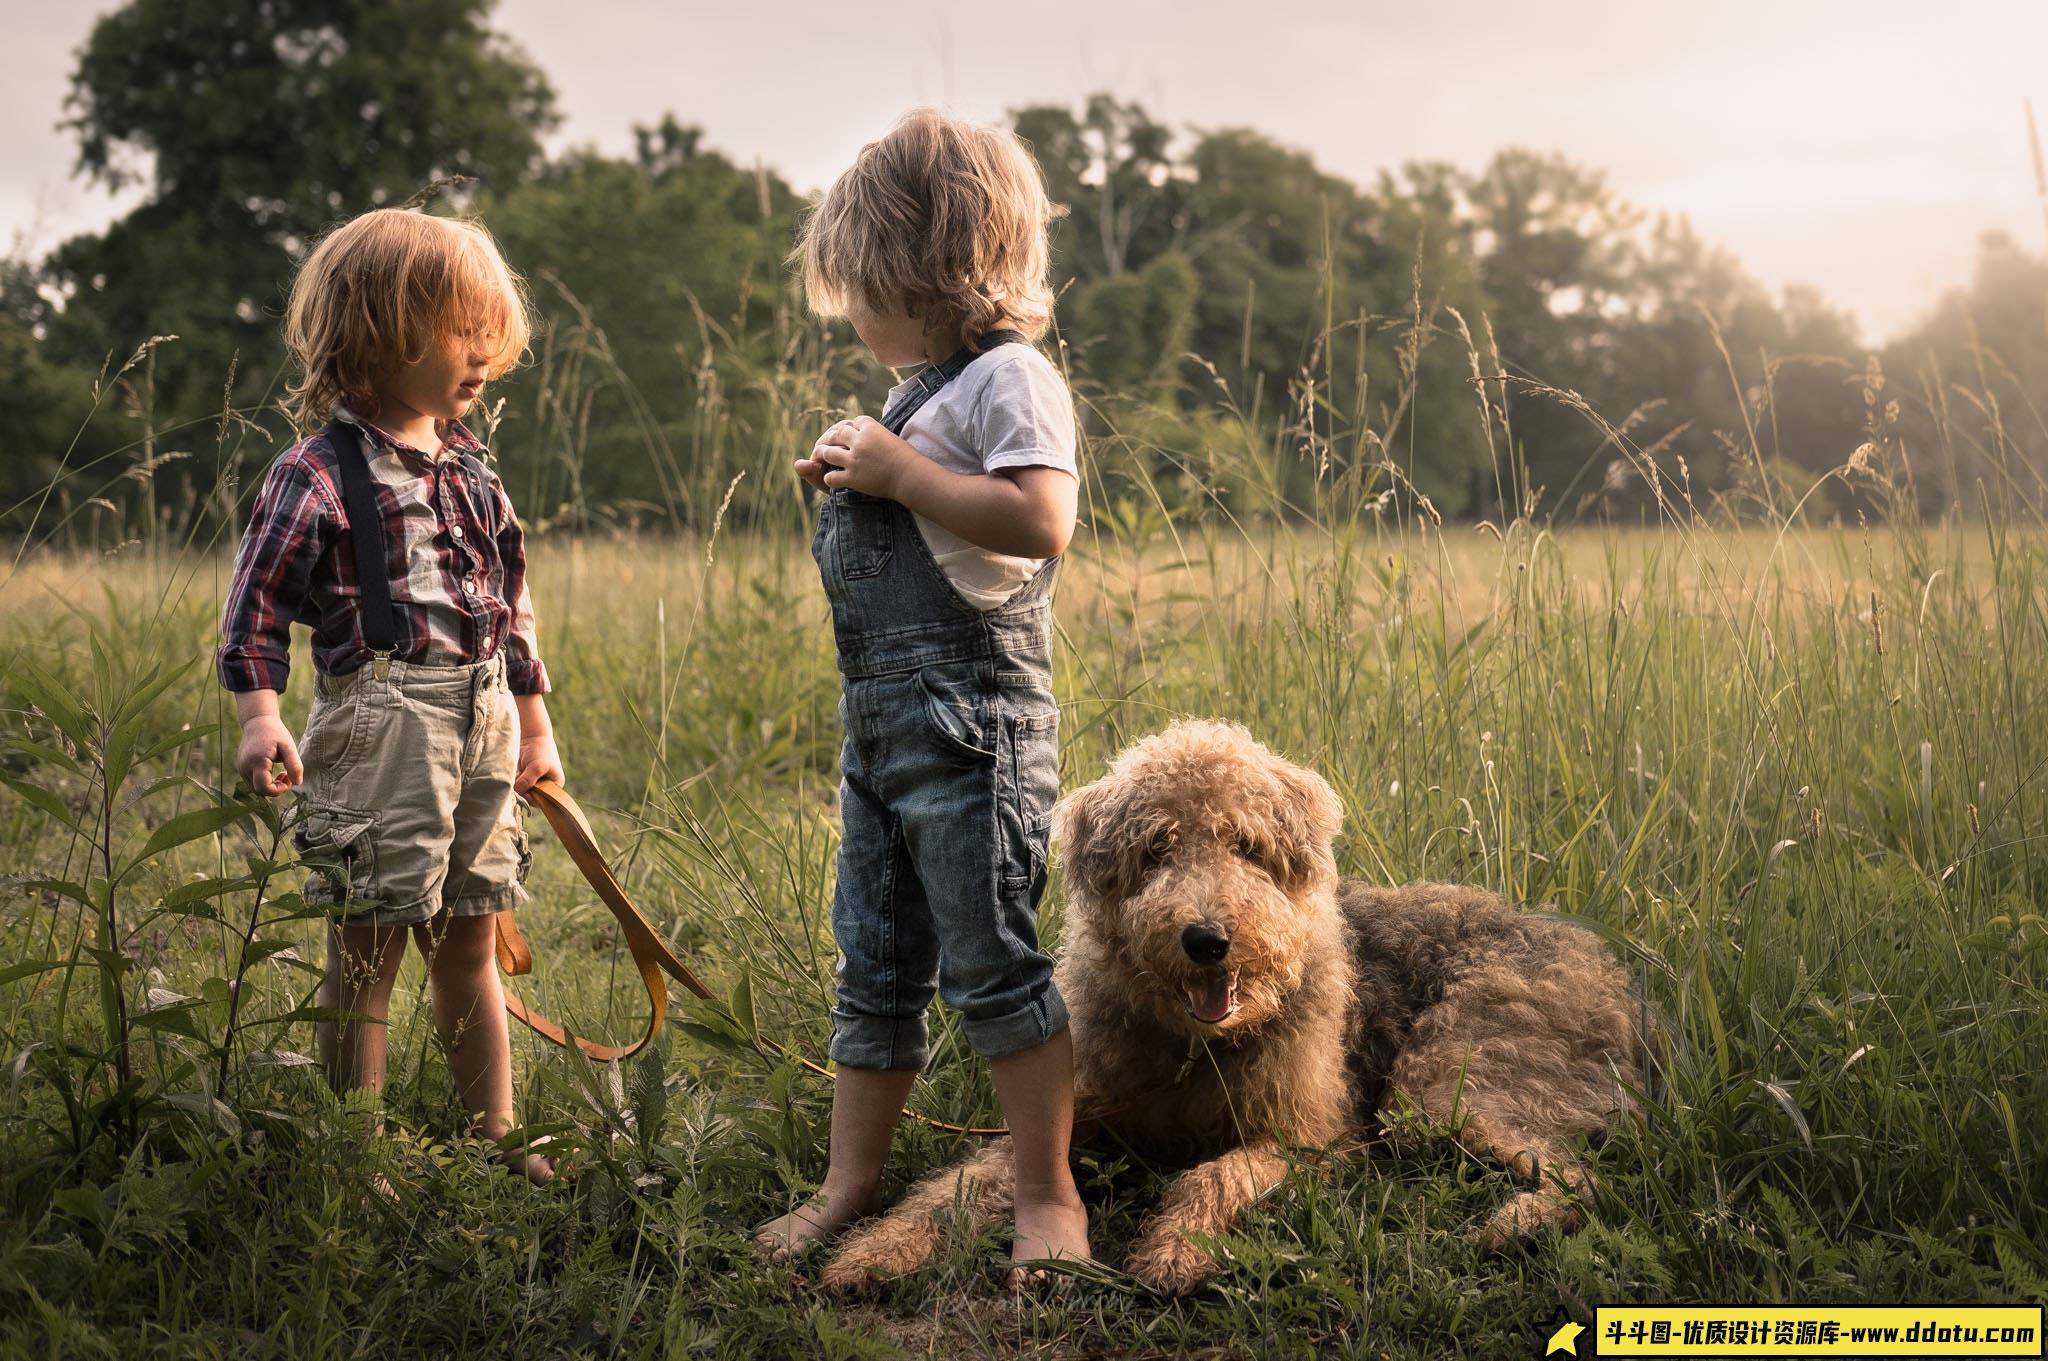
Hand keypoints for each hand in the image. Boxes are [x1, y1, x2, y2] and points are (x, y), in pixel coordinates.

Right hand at [236, 716, 302, 796]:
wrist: (257, 722)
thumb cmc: (275, 733)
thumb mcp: (289, 747)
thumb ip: (294, 765)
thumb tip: (297, 783)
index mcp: (257, 761)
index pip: (263, 788)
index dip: (278, 789)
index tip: (288, 778)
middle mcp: (245, 767)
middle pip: (259, 791)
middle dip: (275, 788)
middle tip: (287, 775)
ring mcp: (241, 768)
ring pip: (256, 788)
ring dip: (270, 785)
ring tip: (282, 772)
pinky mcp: (242, 768)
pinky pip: (253, 782)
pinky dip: (265, 781)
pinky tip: (273, 771)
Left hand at [514, 732, 564, 795]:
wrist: (532, 736)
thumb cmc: (540, 751)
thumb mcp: (537, 766)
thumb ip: (528, 781)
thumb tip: (517, 792)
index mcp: (554, 786)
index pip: (544, 800)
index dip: (533, 798)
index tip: (524, 792)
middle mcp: (544, 786)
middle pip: (532, 797)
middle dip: (524, 794)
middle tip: (517, 787)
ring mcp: (533, 782)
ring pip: (523, 792)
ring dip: (517, 788)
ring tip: (516, 779)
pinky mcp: (524, 778)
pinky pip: (517, 786)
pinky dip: (513, 784)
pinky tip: (513, 777)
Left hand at [799, 416, 913, 499]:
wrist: (911, 476)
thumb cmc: (907, 458)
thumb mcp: (891, 438)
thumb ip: (877, 435)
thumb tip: (869, 434)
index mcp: (871, 427)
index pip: (851, 423)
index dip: (846, 429)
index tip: (844, 435)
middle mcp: (860, 440)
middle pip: (835, 434)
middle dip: (829, 439)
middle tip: (825, 445)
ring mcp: (855, 459)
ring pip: (827, 453)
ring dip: (823, 456)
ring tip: (821, 459)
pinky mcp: (853, 477)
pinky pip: (831, 476)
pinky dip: (829, 478)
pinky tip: (832, 479)